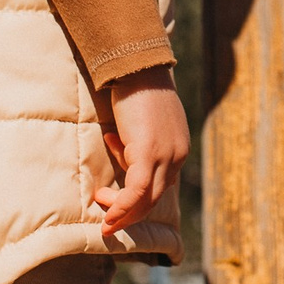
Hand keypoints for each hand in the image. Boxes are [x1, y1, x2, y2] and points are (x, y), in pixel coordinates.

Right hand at [96, 68, 188, 237]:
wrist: (137, 66)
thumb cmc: (137, 86)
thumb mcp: (143, 118)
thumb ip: (139, 136)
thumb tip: (121, 144)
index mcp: (178, 147)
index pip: (159, 182)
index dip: (134, 192)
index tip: (111, 190)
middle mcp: (177, 154)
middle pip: (155, 196)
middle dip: (129, 210)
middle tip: (108, 215)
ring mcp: (166, 156)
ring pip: (146, 199)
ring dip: (123, 212)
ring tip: (104, 217)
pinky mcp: (149, 154)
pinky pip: (136, 191)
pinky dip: (122, 206)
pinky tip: (108, 214)